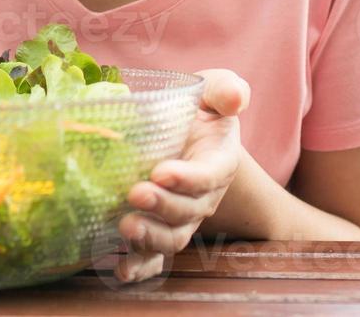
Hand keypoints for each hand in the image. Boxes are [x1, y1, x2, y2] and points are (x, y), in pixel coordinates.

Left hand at [114, 68, 249, 282]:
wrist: (186, 135)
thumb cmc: (197, 111)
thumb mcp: (212, 91)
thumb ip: (224, 89)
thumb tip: (237, 97)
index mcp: (218, 162)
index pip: (209, 175)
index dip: (188, 178)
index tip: (161, 171)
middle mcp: (203, 197)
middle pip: (189, 211)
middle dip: (163, 207)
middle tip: (134, 194)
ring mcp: (182, 218)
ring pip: (173, 237)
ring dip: (150, 237)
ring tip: (125, 227)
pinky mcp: (160, 230)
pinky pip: (155, 257)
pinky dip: (140, 267)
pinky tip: (121, 270)